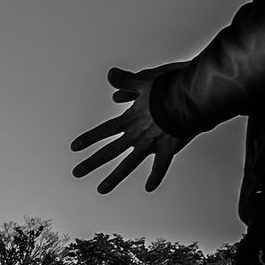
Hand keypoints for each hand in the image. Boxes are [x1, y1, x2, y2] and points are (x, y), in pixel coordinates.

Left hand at [70, 66, 187, 192]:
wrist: (189, 100)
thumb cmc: (169, 89)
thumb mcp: (144, 82)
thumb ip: (126, 81)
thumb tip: (111, 75)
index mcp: (129, 120)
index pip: (104, 131)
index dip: (89, 139)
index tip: (74, 148)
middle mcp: (136, 135)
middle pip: (109, 152)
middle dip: (91, 163)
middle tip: (76, 172)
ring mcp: (150, 144)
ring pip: (128, 165)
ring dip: (114, 178)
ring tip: (101, 190)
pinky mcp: (167, 149)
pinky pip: (160, 166)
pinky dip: (155, 177)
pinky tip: (149, 187)